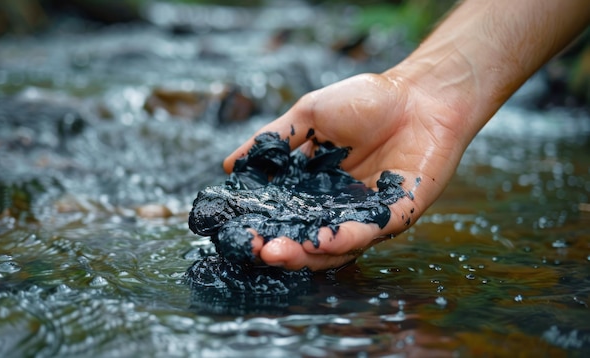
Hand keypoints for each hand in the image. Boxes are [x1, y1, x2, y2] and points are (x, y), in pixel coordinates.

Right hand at [223, 71, 467, 270]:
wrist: (419, 93)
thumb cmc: (366, 100)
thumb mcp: (310, 116)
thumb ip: (274, 140)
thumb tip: (229, 165)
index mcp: (316, 186)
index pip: (284, 213)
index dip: (263, 224)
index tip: (240, 231)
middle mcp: (338, 206)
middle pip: (306, 238)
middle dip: (281, 249)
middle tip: (257, 251)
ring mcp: (366, 213)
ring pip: (335, 246)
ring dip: (307, 253)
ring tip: (277, 253)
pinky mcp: (396, 215)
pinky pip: (369, 232)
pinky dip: (346, 239)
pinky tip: (323, 239)